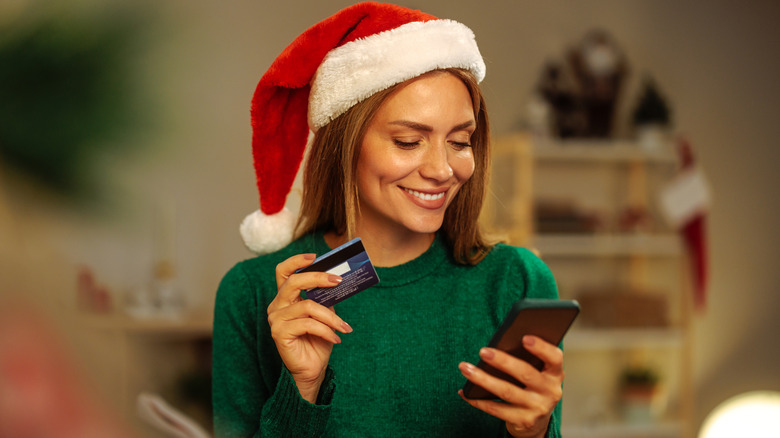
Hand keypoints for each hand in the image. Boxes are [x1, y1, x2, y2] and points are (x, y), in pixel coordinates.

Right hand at [267, 253, 352, 402]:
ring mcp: (276, 319)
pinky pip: (307, 324)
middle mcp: (277, 305)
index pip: (283, 271)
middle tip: (339, 281)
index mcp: (285, 297)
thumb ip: (325, 297)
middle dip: (318, 278)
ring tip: (344, 327)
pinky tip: (335, 339)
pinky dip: (326, 330)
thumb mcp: (325, 313)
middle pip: (294, 282)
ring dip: (331, 317)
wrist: (313, 369)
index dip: (297, 261)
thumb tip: (338, 279)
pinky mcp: (279, 333)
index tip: (316, 257)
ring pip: (307, 306)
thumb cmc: (318, 340)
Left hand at [458, 336, 563, 437]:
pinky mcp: (523, 421)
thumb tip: (500, 344)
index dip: (541, 347)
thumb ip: (528, 359)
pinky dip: (478, 400)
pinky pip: (496, 409)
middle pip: (525, 373)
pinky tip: (465, 392)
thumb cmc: (533, 386)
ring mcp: (537, 408)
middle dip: (502, 361)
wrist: (537, 420)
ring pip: (506, 391)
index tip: (524, 338)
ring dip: (482, 379)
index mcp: (555, 374)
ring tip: (465, 368)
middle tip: (482, 351)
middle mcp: (550, 391)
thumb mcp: (538, 372)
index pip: (554, 358)